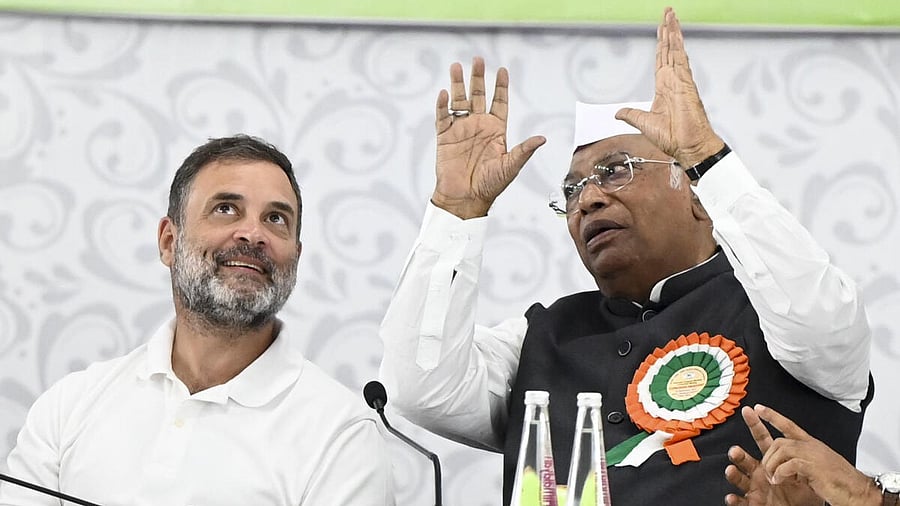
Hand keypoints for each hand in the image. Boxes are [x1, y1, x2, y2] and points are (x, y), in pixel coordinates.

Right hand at [432, 57, 544, 218]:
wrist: (466, 198)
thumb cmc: (490, 185)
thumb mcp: (510, 166)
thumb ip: (524, 150)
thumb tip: (542, 138)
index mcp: (496, 130)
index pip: (499, 102)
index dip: (501, 86)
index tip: (502, 70)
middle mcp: (478, 126)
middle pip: (478, 95)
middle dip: (478, 78)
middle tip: (478, 60)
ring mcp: (461, 129)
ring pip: (459, 101)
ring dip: (458, 84)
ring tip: (456, 66)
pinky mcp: (445, 137)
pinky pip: (443, 116)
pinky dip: (443, 105)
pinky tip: (445, 93)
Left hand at [615, 7, 723, 167]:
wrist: (689, 147)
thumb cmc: (674, 138)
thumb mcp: (643, 124)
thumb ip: (631, 115)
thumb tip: (618, 113)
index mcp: (665, 88)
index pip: (662, 60)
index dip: (661, 45)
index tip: (661, 30)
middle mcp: (674, 81)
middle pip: (669, 50)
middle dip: (667, 31)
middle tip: (667, 13)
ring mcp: (681, 80)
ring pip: (675, 50)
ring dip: (672, 32)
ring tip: (670, 15)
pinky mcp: (686, 83)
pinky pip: (680, 59)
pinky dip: (677, 44)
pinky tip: (675, 32)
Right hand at [724, 405, 820, 505]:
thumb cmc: (803, 495)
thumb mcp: (806, 474)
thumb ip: (802, 458)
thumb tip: (805, 442)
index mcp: (772, 461)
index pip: (762, 439)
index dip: (755, 424)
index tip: (749, 410)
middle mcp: (759, 472)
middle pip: (744, 459)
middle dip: (738, 454)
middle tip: (735, 450)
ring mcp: (754, 488)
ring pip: (739, 478)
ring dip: (733, 474)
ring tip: (731, 471)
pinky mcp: (752, 503)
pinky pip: (740, 501)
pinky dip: (734, 500)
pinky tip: (732, 497)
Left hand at [726, 404, 879, 505]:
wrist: (860, 493)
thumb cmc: (841, 483)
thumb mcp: (818, 467)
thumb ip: (802, 462)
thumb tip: (787, 465)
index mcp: (813, 446)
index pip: (789, 426)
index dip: (773, 416)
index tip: (758, 408)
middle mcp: (812, 447)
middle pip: (779, 441)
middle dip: (768, 456)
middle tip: (767, 470)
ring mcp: (813, 456)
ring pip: (781, 450)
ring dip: (772, 466)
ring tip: (773, 478)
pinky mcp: (814, 467)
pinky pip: (788, 464)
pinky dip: (780, 473)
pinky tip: (780, 480)